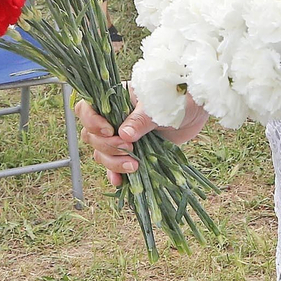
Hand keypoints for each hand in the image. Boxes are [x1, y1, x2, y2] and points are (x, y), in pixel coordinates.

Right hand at [74, 93, 207, 186]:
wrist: (194, 109)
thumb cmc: (176, 97)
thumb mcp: (158, 105)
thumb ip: (141, 120)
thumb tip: (124, 135)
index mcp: (113, 99)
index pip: (86, 109)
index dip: (91, 122)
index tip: (110, 131)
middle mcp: (112, 118)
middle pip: (91, 136)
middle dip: (107, 146)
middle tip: (130, 148)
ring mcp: (121, 136)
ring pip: (101, 153)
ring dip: (113, 162)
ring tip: (134, 166)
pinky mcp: (132, 152)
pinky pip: (115, 166)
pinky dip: (116, 175)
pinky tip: (120, 183)